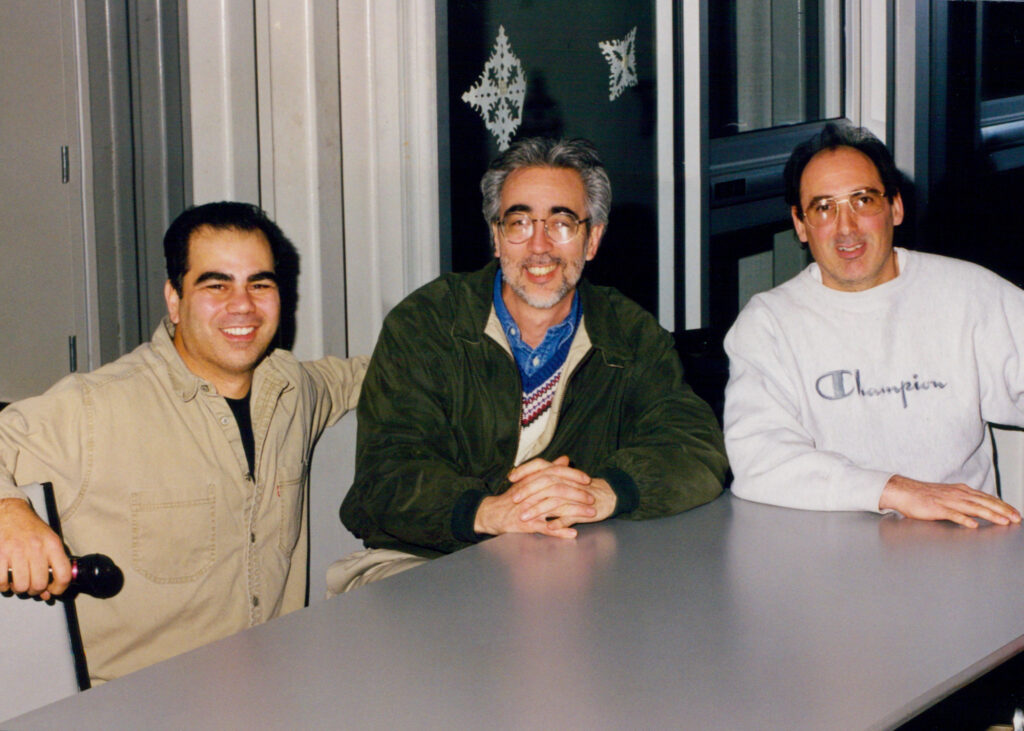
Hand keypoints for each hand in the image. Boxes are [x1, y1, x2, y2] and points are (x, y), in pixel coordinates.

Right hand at [0, 497, 71, 598]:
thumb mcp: (49, 541)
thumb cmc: (30, 529)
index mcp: (52, 545)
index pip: (64, 575)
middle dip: (35, 590)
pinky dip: (3, 585)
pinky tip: (5, 579)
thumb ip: (52, 565)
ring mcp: (16, 551)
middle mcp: (36, 548)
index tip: (52, 590)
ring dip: (18, 589)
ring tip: (18, 582)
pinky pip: (1, 582)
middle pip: (39, 584)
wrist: (9, 512)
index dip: (59, 589)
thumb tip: (47, 593)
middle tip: (31, 585)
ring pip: (21, 586)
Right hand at [474, 456, 616, 537]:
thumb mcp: (530, 480)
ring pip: (555, 507)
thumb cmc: (514, 497)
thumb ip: (548, 469)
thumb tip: (565, 459)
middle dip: (578, 494)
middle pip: (558, 489)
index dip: (573, 475)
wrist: (492, 513)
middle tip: (592, 498)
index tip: (587, 479)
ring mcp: (530, 508)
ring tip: (590, 514)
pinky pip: (546, 527)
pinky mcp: (527, 524)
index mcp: (533, 479)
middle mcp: (532, 491)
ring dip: (575, 511)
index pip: (555, 472)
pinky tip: (573, 533)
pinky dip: (560, 531)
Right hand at [878, 475, 1021, 528]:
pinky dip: (964, 520)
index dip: (1002, 505)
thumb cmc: (923, 496)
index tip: (1014, 513)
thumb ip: (963, 501)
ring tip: (1003, 521)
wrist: (903, 491)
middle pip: (985, 502)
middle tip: (1016, 518)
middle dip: (1002, 510)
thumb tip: (978, 510)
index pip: (987, 498)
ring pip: (973, 508)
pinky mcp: (937, 509)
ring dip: (990, 515)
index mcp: (961, 491)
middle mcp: (958, 494)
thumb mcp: (948, 495)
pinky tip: (973, 525)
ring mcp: (948, 501)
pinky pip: (953, 515)